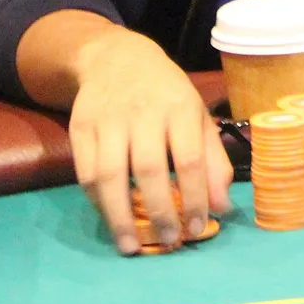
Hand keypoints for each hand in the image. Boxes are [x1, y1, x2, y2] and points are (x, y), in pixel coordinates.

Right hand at [68, 28, 232, 254]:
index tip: (198, 228)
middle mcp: (143, 113)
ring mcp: (108, 120)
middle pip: (148, 169)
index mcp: (180, 108)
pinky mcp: (80, 128)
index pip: (190, 159)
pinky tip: (111, 218)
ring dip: (120, 216)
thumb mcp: (197, 117)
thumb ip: (213, 161)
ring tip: (131, 246)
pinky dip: (97, 201)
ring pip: (110, 175)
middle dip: (159, 211)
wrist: (116, 58)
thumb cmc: (166, 94)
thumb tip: (223, 207)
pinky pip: (86, 173)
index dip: (196, 197)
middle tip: (168, 242)